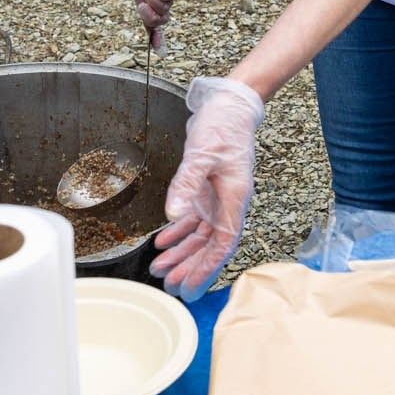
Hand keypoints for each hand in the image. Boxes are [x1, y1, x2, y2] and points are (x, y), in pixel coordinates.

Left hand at [151, 77, 263, 300]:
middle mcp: (228, 203)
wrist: (230, 106)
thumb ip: (186, 185)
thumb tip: (172, 216)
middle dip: (190, 267)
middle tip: (169, 286)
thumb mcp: (202, 154)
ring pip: (199, 235)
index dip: (206, 268)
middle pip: (209, 245)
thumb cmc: (223, 127)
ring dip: (180, 253)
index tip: (190, 287)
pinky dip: (177, 232)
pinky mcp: (206, 191)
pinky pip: (193, 219)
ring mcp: (217, 198)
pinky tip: (162, 241)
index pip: (222, 243)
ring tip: (159, 268)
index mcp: (234, 198)